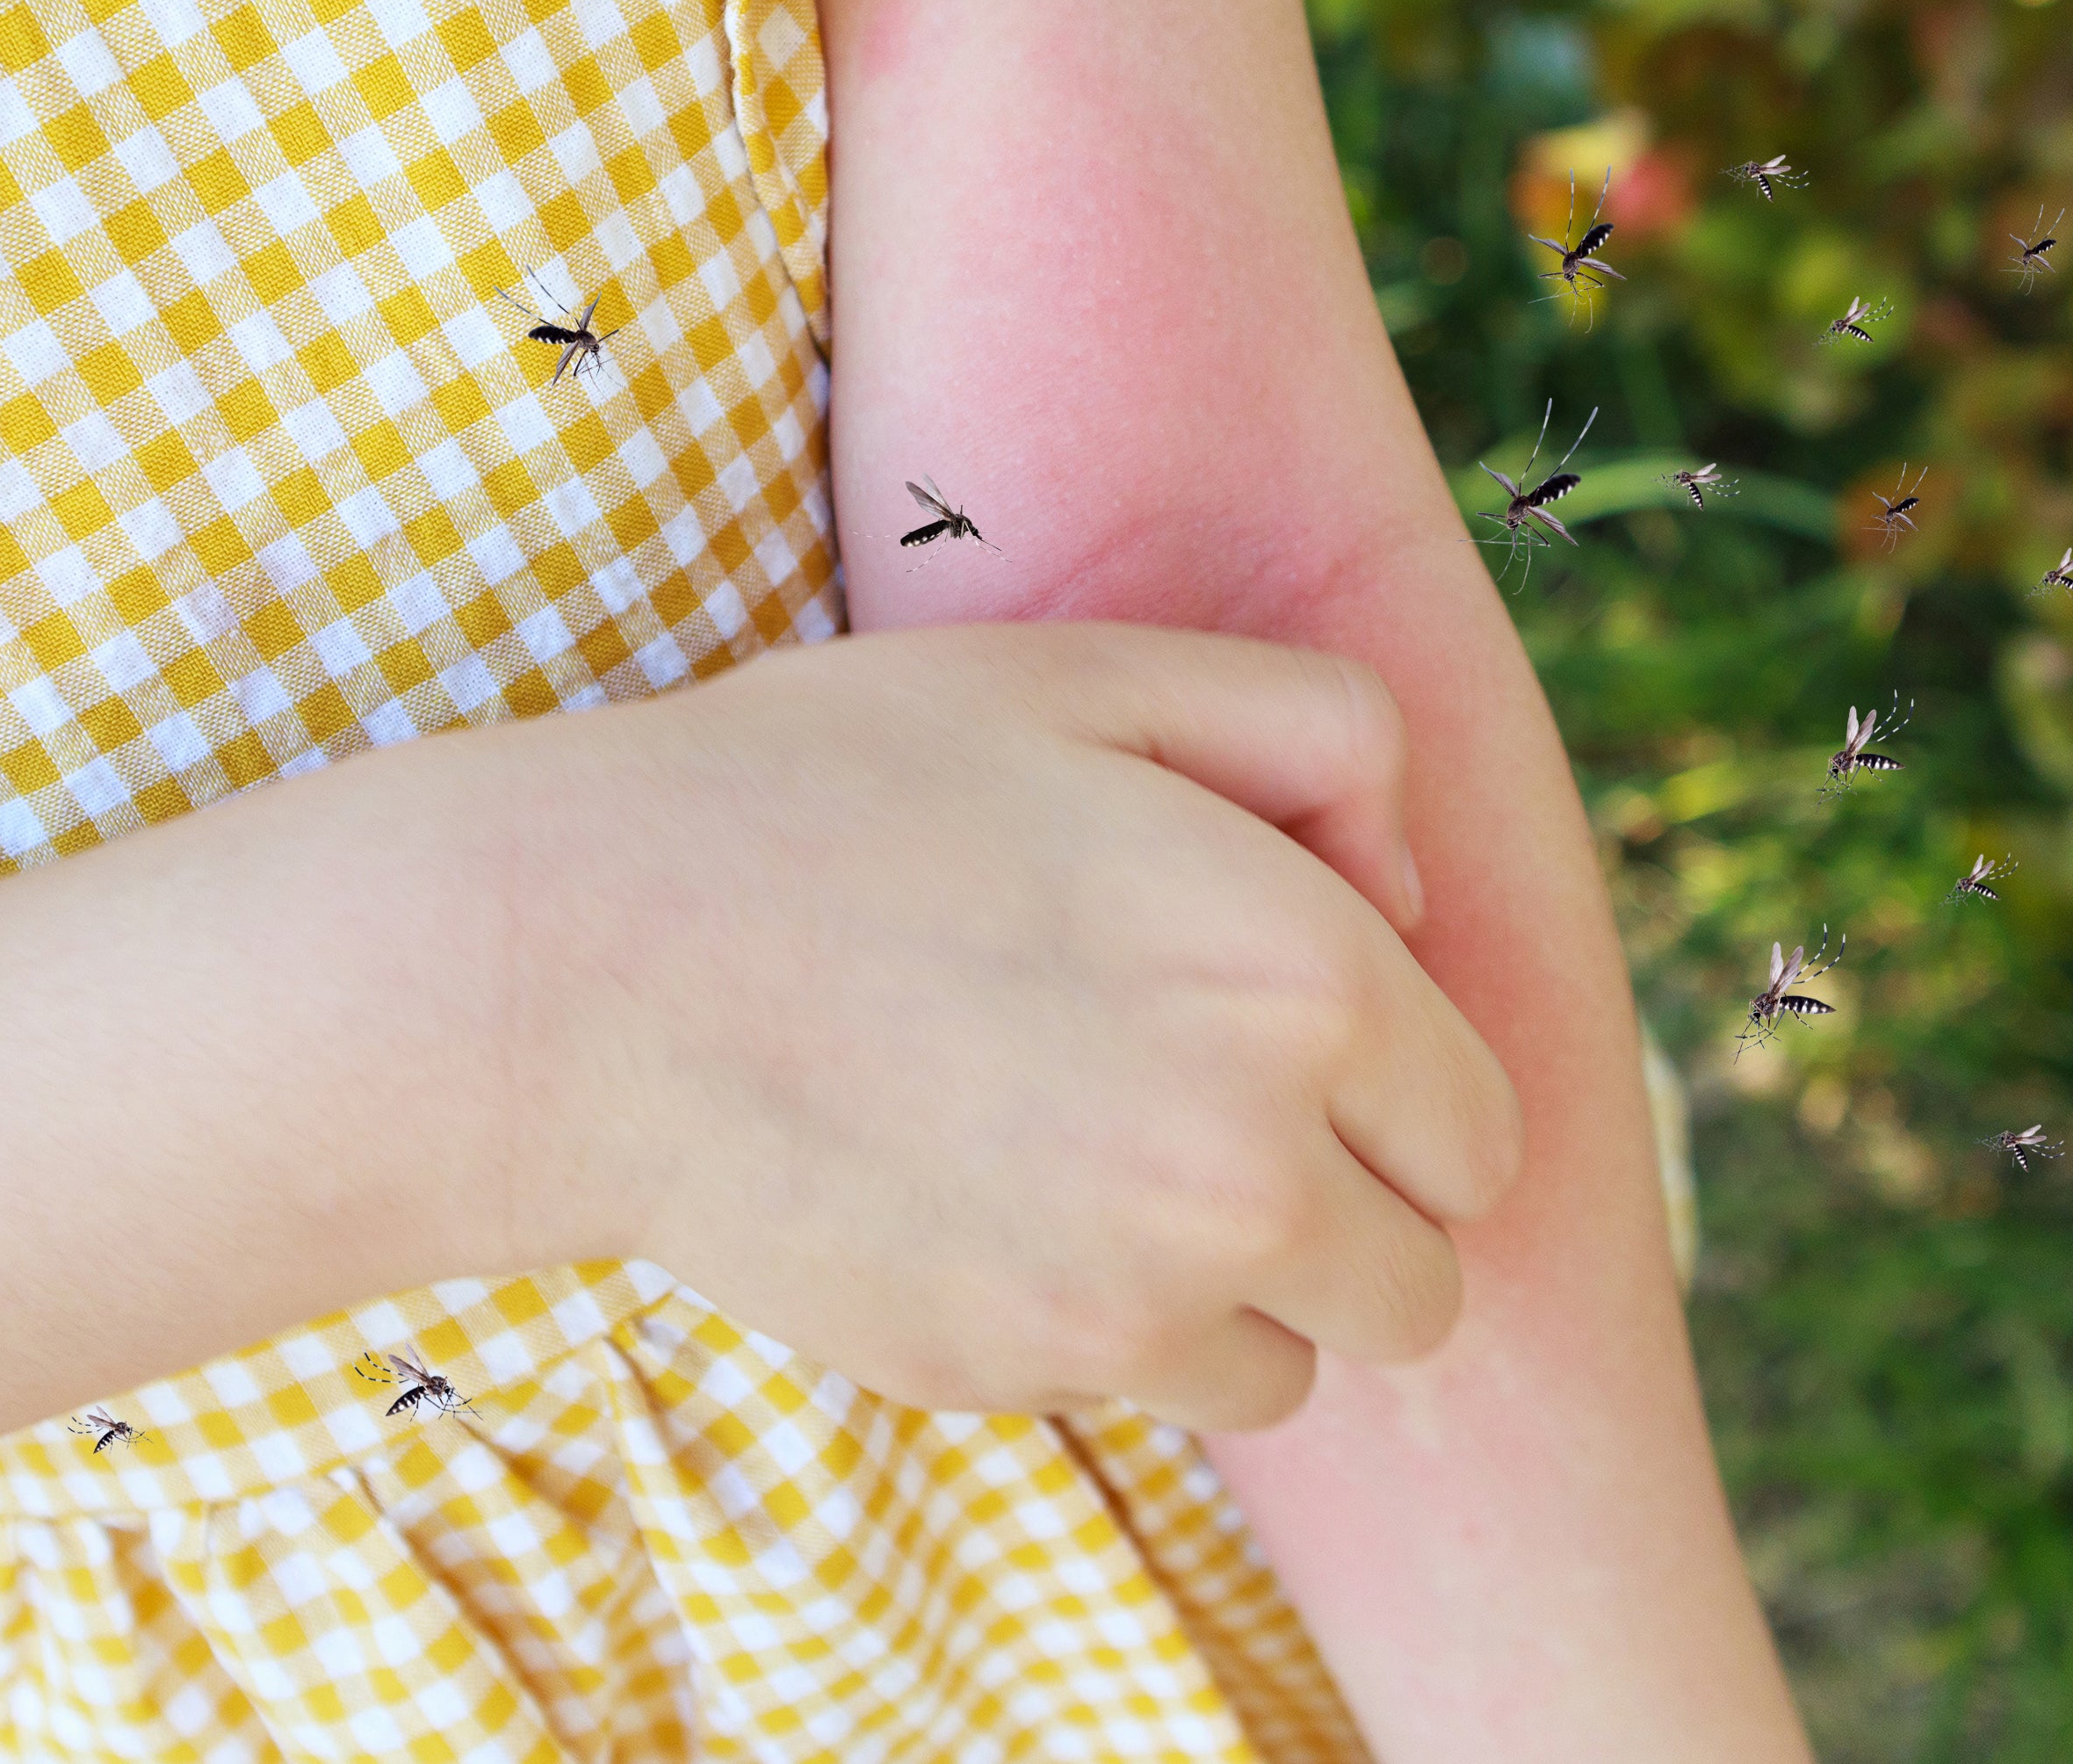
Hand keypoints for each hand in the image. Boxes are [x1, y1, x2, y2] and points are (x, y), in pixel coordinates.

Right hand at [500, 620, 1522, 1430]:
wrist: (588, 966)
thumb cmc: (831, 790)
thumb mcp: (1086, 675)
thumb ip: (1318, 731)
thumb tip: (1406, 892)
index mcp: (1304, 976)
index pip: (1483, 1136)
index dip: (1410, 1096)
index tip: (1314, 1058)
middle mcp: (1252, 1162)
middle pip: (1427, 1285)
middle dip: (1357, 1216)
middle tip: (1223, 1127)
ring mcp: (1131, 1294)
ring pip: (1301, 1367)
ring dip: (1245, 1295)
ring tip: (1104, 1171)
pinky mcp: (1018, 1374)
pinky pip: (1152, 1398)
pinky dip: (1117, 1333)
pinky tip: (1004, 1214)